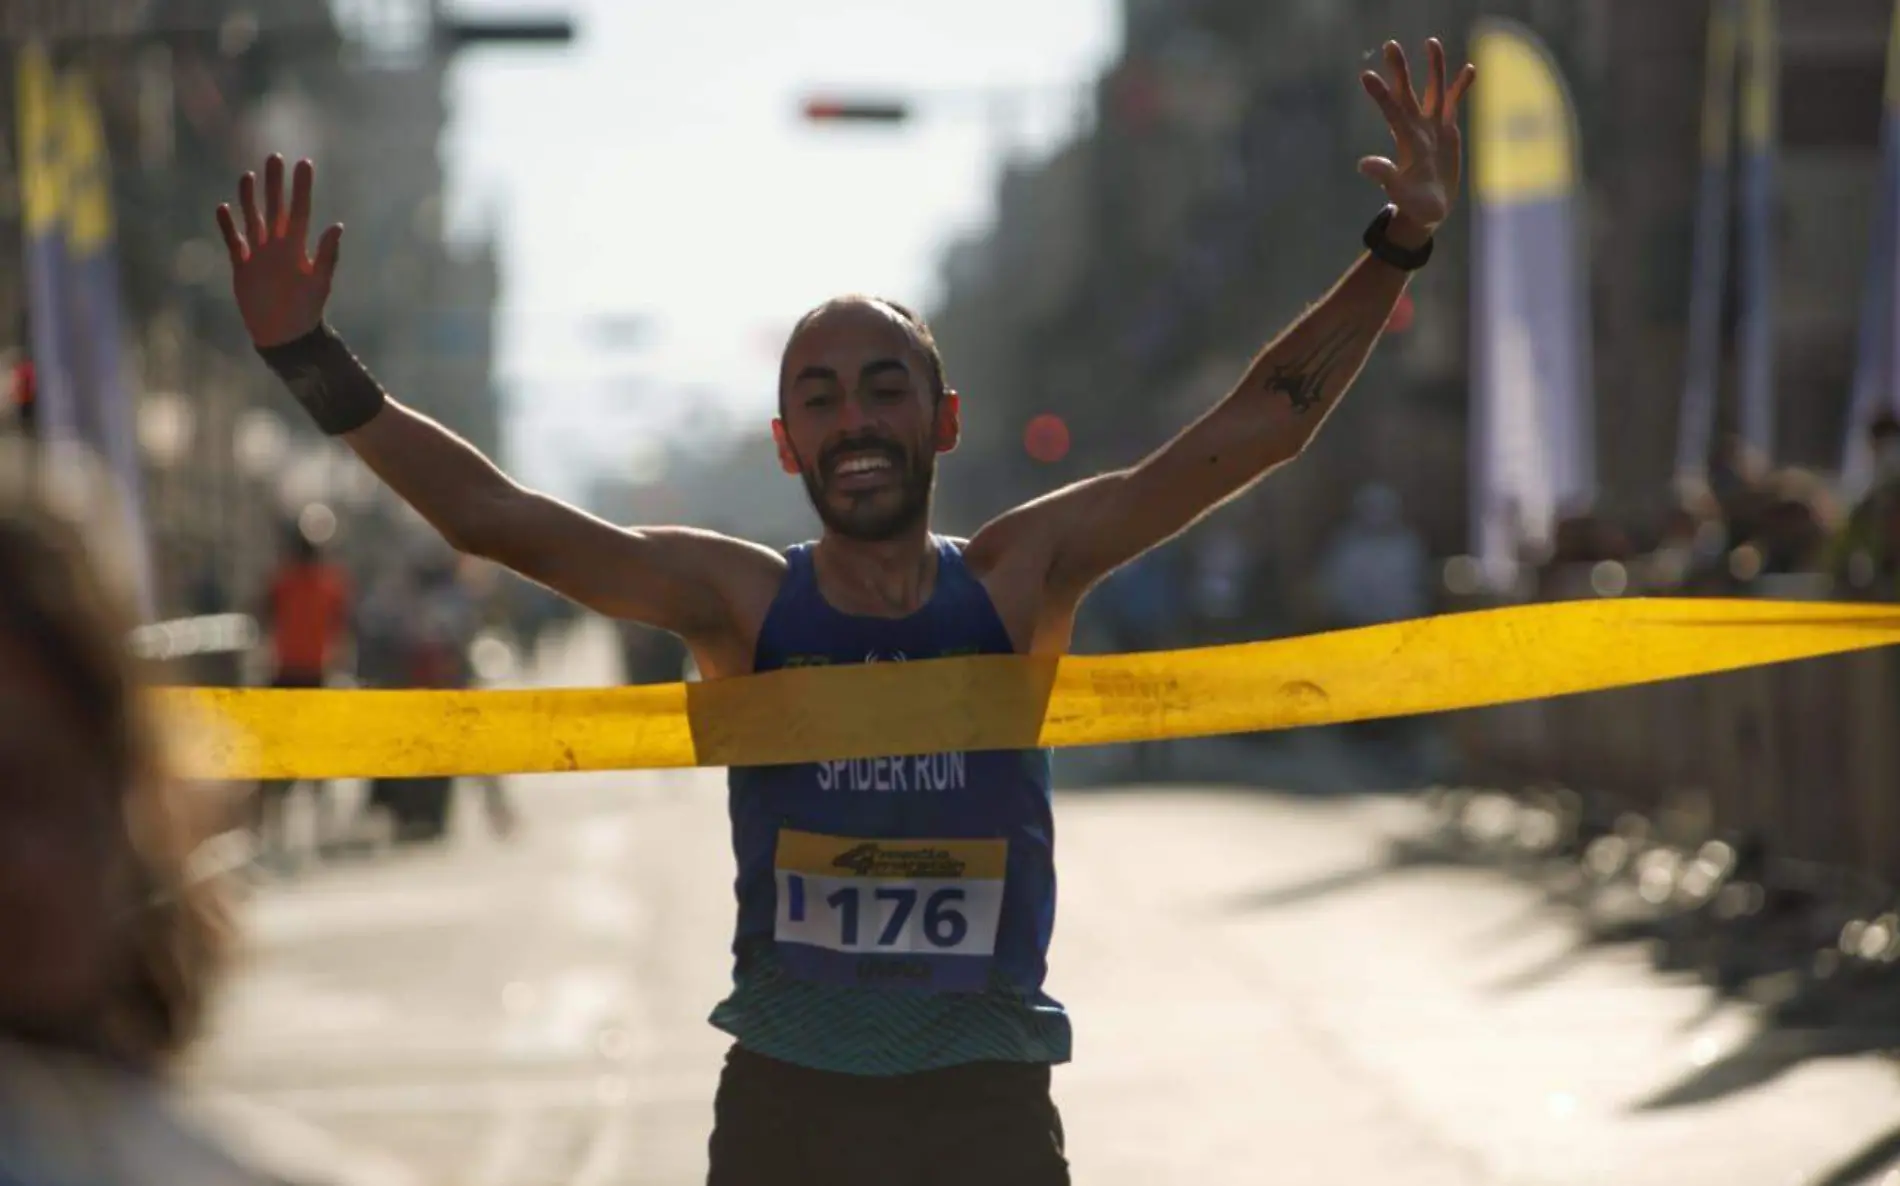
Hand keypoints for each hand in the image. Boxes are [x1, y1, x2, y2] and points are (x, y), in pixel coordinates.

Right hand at [216, 155, 343, 348]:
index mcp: (297, 248)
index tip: (304, 163)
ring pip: (253, 219)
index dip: (301, 188)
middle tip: (274, 157)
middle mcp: (278, 246)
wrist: (285, 334)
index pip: (300, 210)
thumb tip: (336, 227)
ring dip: (250, 198)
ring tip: (248, 175)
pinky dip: (228, 226)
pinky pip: (234, 241)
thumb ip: (326, 255)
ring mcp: (259, 255)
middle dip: (275, 184)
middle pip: (275, 208)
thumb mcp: (319, 282)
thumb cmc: (307, 310)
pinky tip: (223, 207)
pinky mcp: (243, 266)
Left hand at [1357, 39, 1474, 244]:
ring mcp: (1432, 127)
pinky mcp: (1447, 130)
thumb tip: (1363, 165)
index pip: (1392, 112)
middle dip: (1400, 70)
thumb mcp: (1399, 192)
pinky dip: (1460, 87)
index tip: (1366, 75)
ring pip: (1433, 91)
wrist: (1428, 210)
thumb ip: (1385, 176)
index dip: (1381, 94)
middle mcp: (1416, 128)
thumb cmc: (1412, 204)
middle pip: (1407, 93)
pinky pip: (1453, 103)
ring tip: (1431, 42)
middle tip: (1390, 44)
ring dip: (1434, 68)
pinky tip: (1469, 69)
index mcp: (1405, 141)